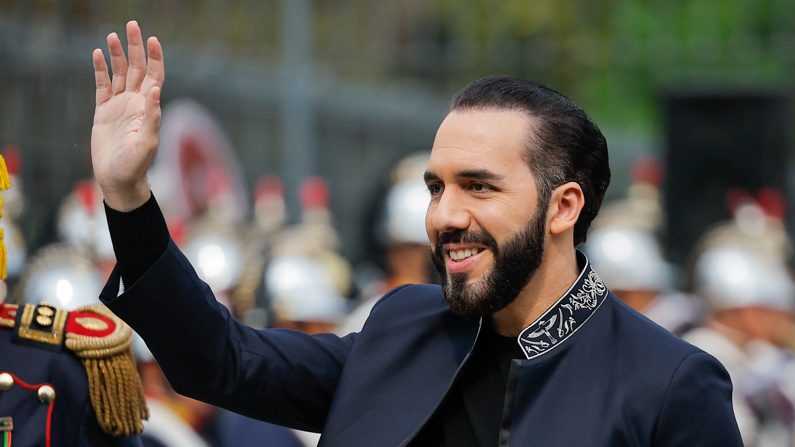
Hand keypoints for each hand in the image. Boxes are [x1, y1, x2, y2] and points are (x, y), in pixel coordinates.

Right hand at [91, 20, 163, 210]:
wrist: (118, 180)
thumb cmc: (136, 165)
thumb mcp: (147, 143)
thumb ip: (152, 117)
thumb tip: (155, 91)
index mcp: (148, 107)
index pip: (155, 76)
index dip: (155, 57)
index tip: (152, 39)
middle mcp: (135, 102)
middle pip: (137, 68)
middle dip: (135, 47)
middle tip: (132, 25)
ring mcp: (119, 106)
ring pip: (119, 73)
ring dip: (117, 54)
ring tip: (112, 36)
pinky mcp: (103, 112)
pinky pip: (102, 86)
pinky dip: (100, 70)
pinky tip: (98, 55)